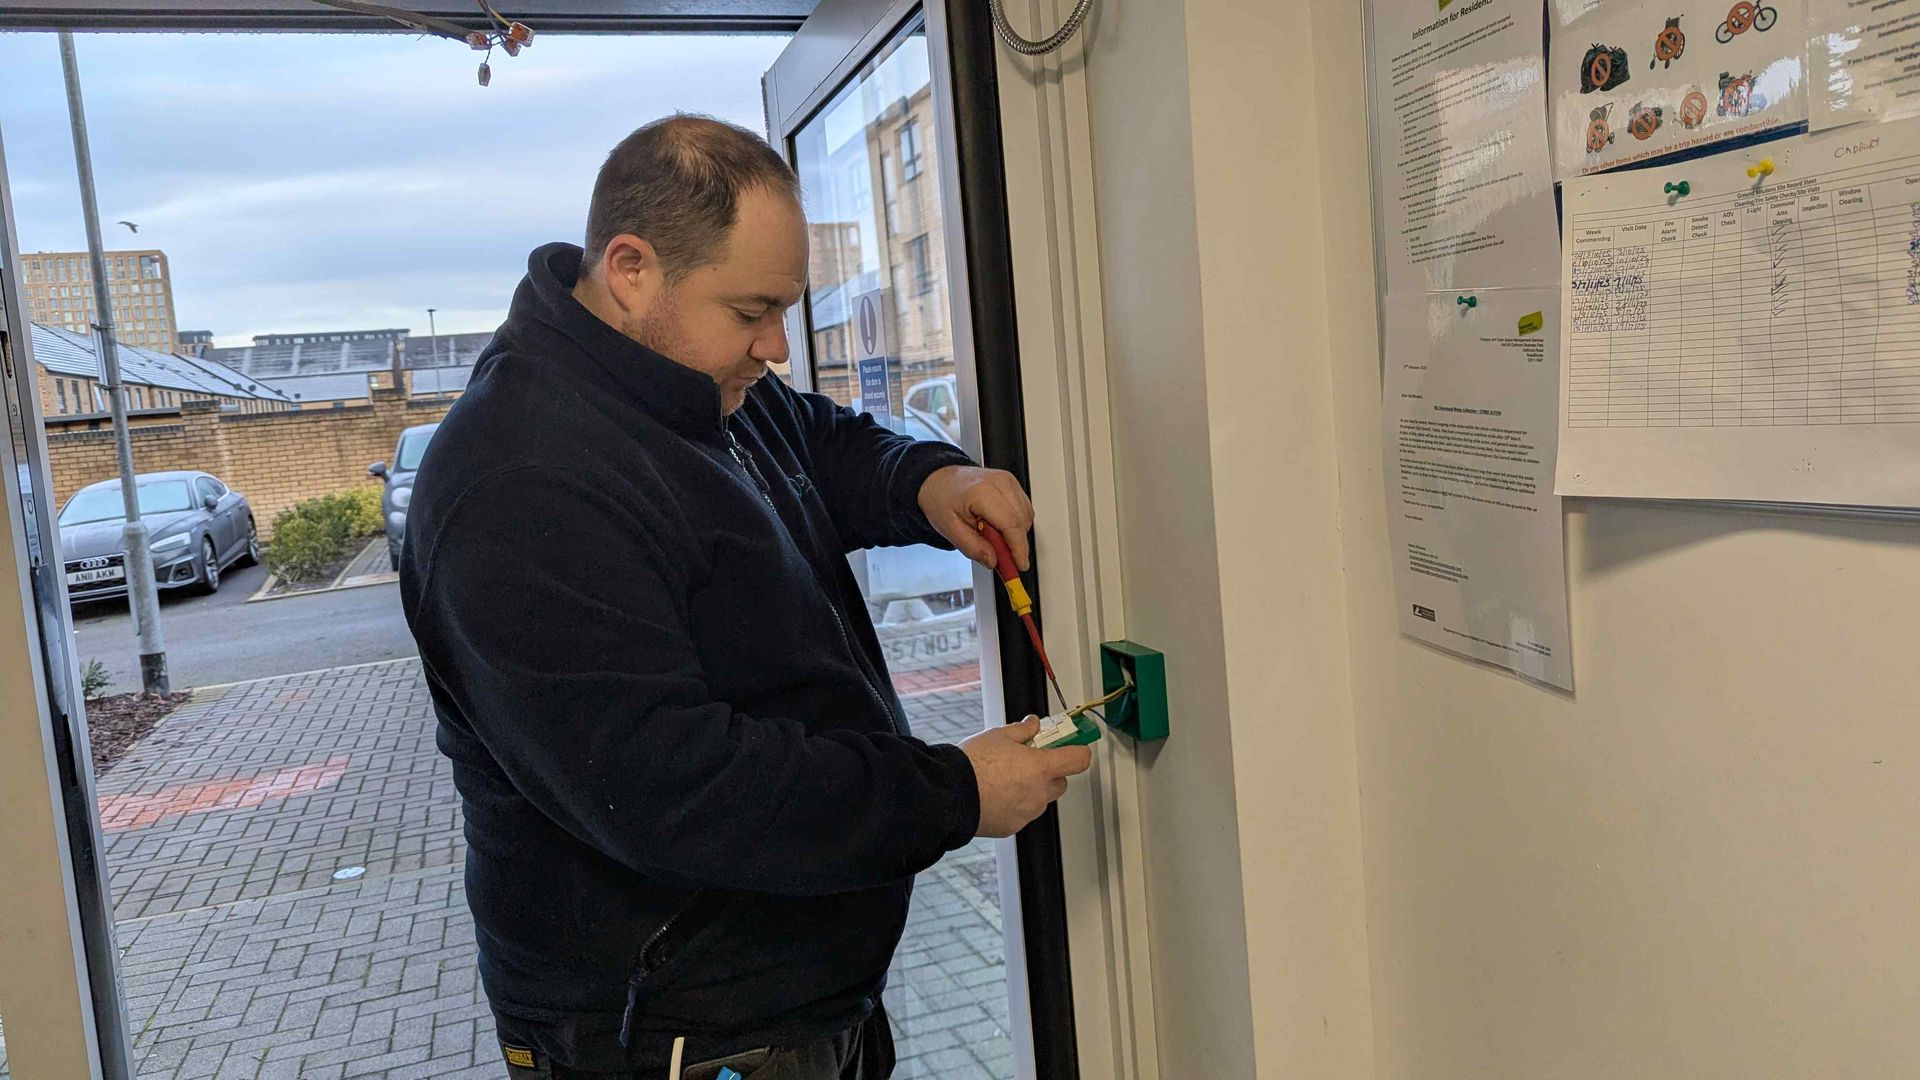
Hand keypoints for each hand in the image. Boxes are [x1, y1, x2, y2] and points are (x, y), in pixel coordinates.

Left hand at [918, 466, 1034, 571]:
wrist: (939, 480)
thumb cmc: (942, 499)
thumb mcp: (950, 529)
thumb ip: (972, 548)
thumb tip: (993, 560)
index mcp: (982, 492)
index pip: (1010, 524)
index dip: (1018, 548)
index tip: (1019, 565)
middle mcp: (1000, 483)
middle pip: (1022, 521)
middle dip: (1016, 545)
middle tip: (1001, 558)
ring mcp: (1008, 481)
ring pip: (1026, 516)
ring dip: (1015, 534)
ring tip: (991, 536)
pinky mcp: (1012, 483)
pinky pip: (1024, 509)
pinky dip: (1016, 523)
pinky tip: (997, 525)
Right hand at [960, 717, 1093, 837]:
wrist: (950, 794)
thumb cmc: (973, 765)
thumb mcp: (999, 736)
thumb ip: (1022, 730)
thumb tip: (1032, 724)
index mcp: (1041, 767)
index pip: (1078, 760)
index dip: (1079, 751)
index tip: (1076, 745)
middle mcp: (1039, 792)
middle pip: (1061, 783)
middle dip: (1050, 773)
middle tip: (1031, 762)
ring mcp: (1027, 812)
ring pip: (1040, 800)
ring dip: (1032, 790)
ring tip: (1005, 779)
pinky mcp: (1012, 827)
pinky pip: (1021, 814)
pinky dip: (1014, 806)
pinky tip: (995, 795)